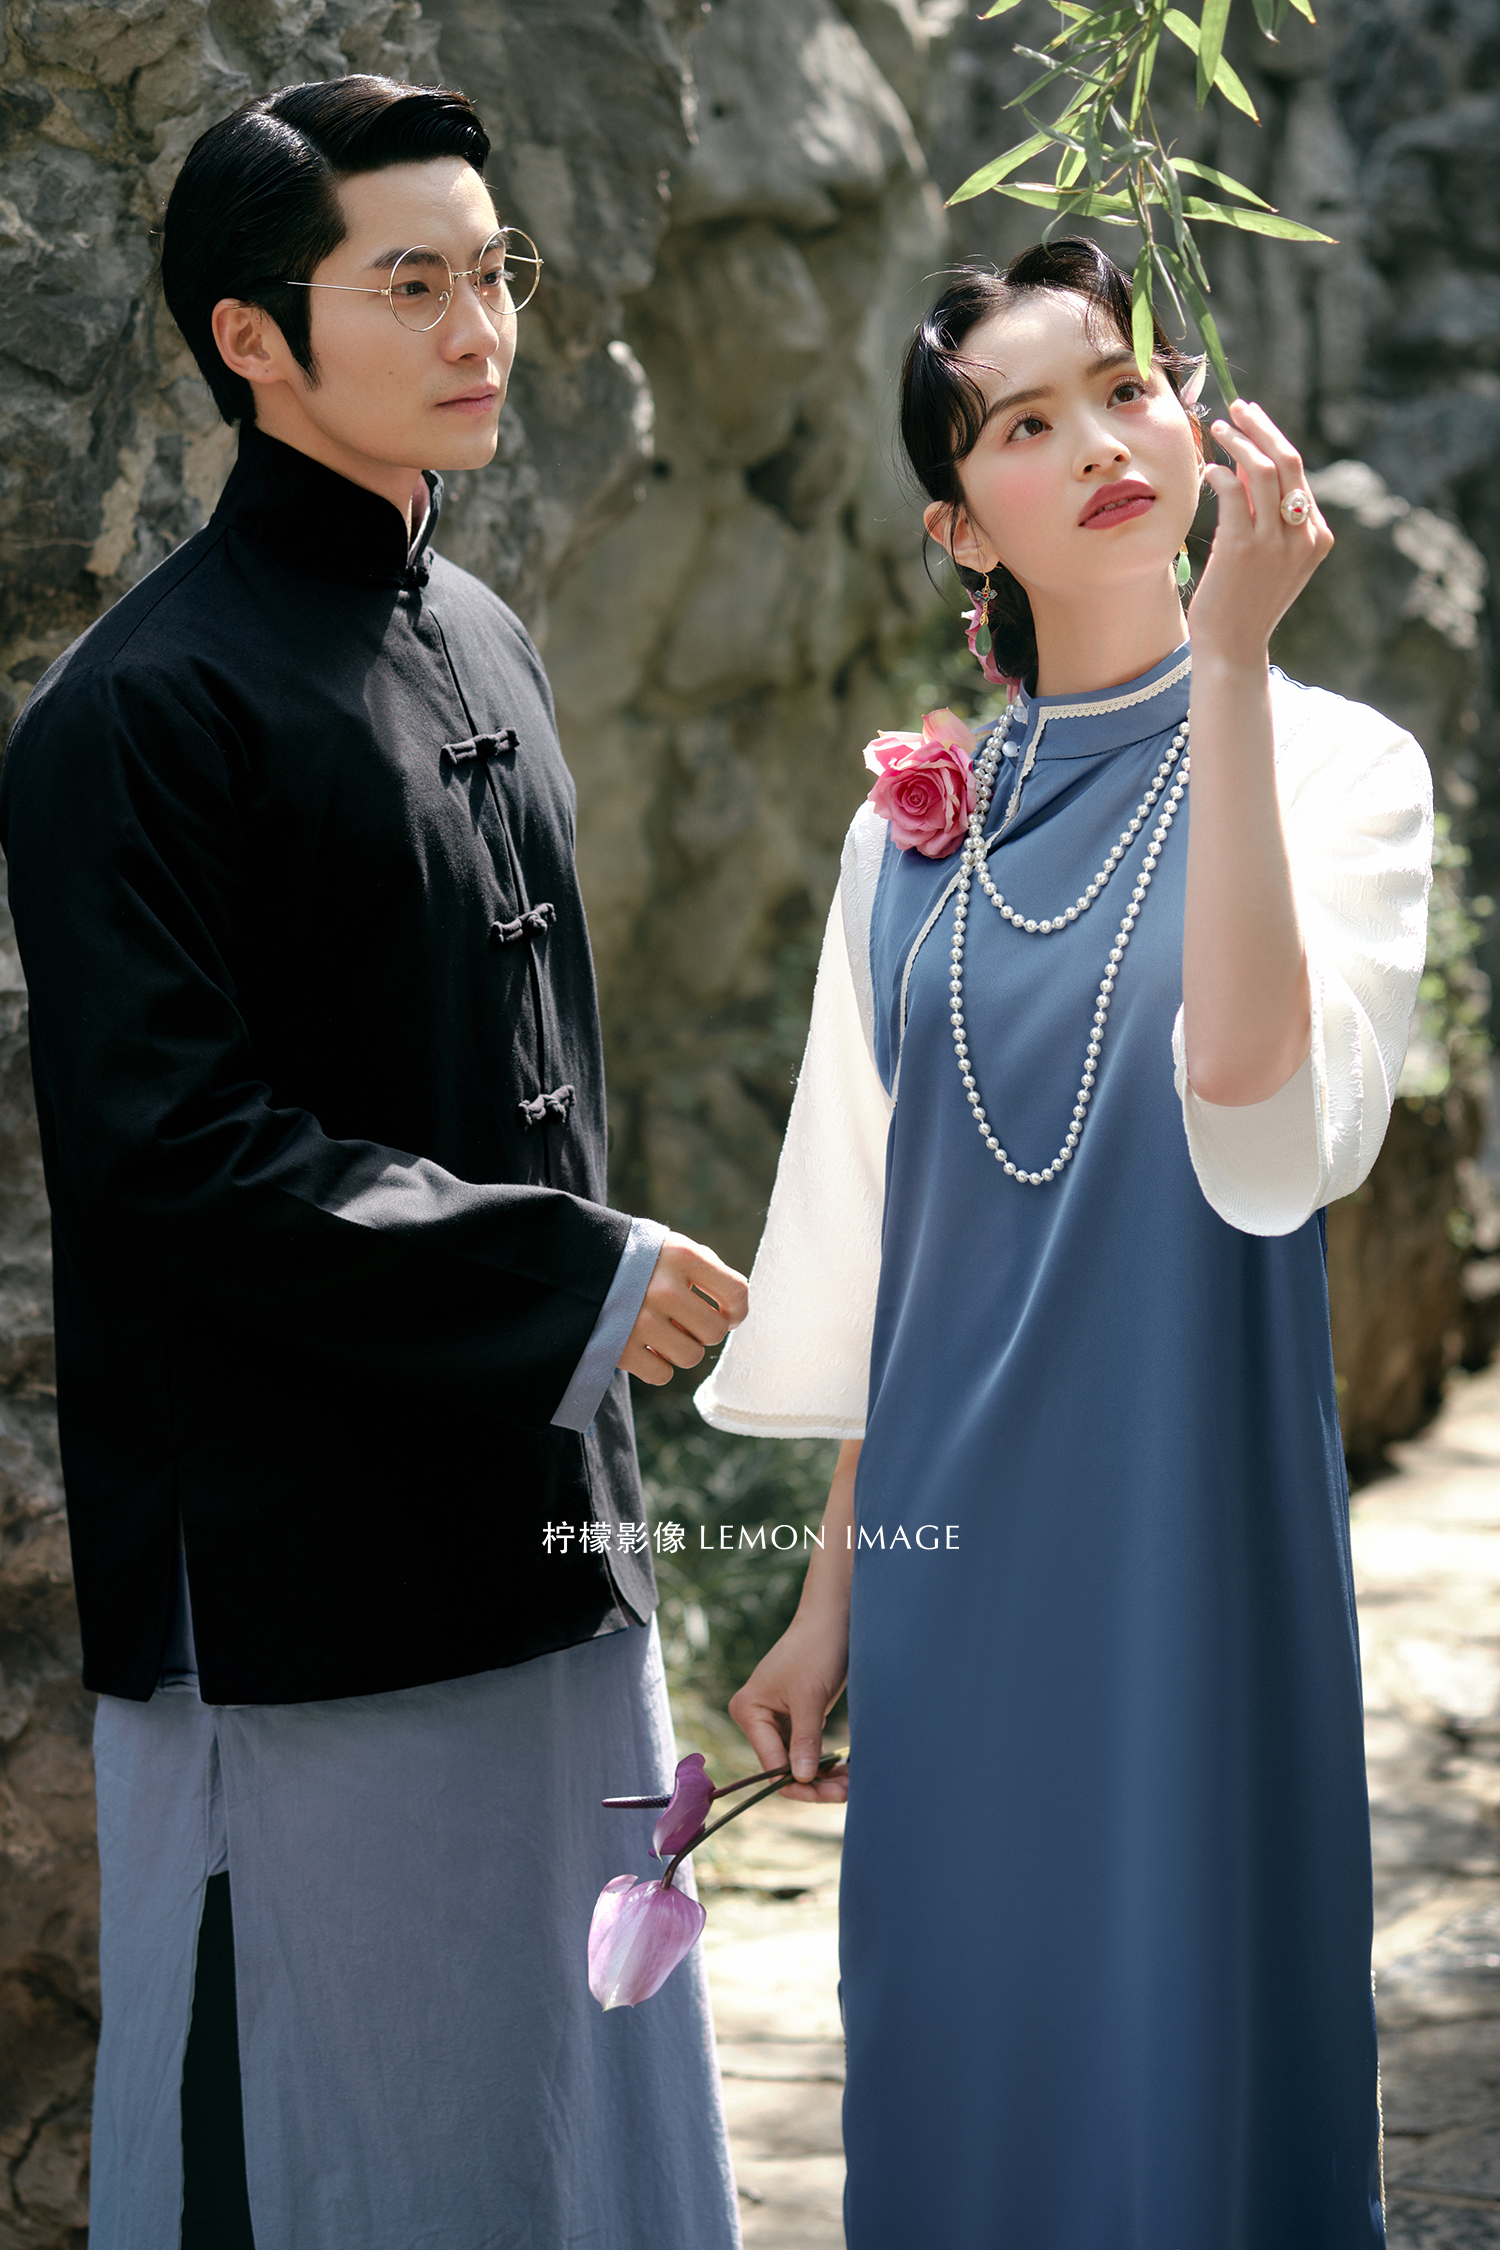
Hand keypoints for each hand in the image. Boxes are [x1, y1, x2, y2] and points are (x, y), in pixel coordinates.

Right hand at [617, 1230, 747, 1385]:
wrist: (578, 1267)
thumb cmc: (641, 1260)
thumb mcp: (674, 1249)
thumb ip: (709, 1272)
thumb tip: (733, 1315)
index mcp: (682, 1256)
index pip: (737, 1293)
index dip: (737, 1311)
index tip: (726, 1314)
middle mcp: (663, 1288)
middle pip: (714, 1333)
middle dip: (704, 1331)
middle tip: (686, 1321)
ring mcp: (639, 1320)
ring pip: (690, 1357)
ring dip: (681, 1348)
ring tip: (663, 1331)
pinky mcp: (619, 1347)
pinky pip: (662, 1375)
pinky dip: (657, 1366)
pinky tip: (645, 1346)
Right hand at [729, 1610, 849, 1802]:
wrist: (834, 1618)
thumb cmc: (817, 1650)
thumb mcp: (810, 1698)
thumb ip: (804, 1741)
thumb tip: (801, 1781)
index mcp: (749, 1711)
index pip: (771, 1764)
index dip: (799, 1784)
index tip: (832, 1794)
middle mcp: (757, 1717)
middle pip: (783, 1766)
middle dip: (814, 1783)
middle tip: (847, 1793)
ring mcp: (776, 1718)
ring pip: (797, 1761)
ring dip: (822, 1775)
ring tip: (851, 1784)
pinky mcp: (795, 1716)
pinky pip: (806, 1748)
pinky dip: (824, 1760)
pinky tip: (844, 1770)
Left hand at [1189, 399, 1333, 670]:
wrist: (1233, 648)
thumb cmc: (1244, 600)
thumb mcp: (1268, 555)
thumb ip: (1267, 514)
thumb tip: (1250, 462)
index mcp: (1316, 537)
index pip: (1298, 474)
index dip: (1273, 440)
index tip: (1253, 421)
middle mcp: (1303, 536)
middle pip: (1289, 461)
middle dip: (1262, 428)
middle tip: (1239, 408)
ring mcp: (1277, 542)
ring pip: (1264, 470)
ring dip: (1240, 442)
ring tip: (1220, 428)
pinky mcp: (1245, 548)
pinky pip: (1234, 493)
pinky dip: (1221, 473)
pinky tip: (1209, 470)